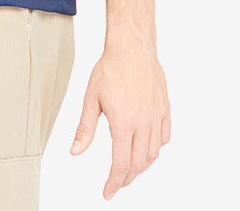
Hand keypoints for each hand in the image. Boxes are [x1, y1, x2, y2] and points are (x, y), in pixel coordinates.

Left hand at [69, 45, 170, 198]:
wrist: (132, 47)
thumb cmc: (111, 68)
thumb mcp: (91, 98)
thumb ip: (85, 128)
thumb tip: (76, 151)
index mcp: (123, 123)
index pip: (121, 164)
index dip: (114, 182)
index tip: (108, 192)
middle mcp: (143, 123)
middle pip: (138, 164)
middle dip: (127, 178)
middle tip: (117, 182)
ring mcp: (156, 117)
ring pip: (153, 153)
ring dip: (142, 166)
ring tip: (130, 168)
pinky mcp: (164, 109)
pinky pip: (164, 137)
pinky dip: (156, 148)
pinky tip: (147, 147)